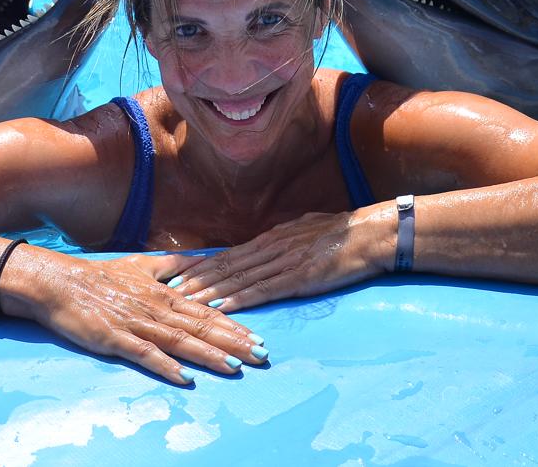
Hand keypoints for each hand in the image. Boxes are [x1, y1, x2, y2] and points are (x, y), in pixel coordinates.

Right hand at [11, 250, 267, 384]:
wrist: (61, 283)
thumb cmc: (101, 276)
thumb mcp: (141, 265)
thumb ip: (173, 266)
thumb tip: (203, 260)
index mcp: (164, 293)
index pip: (206, 312)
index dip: (234, 327)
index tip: (258, 339)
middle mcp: (156, 309)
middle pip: (200, 328)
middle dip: (232, 343)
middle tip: (260, 356)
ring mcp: (137, 324)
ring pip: (179, 341)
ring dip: (207, 355)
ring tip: (234, 367)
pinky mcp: (115, 339)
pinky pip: (145, 354)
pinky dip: (166, 365)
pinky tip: (185, 378)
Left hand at [163, 206, 393, 312]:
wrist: (369, 234)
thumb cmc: (342, 232)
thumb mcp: (305, 229)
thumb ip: (284, 240)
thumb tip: (268, 243)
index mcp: (272, 237)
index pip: (229, 253)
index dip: (201, 264)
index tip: (177, 272)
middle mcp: (272, 247)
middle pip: (226, 265)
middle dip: (196, 278)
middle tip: (168, 288)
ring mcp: (284, 262)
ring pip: (238, 278)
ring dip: (210, 290)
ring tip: (185, 299)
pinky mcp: (299, 277)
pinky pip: (263, 290)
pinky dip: (240, 299)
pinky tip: (222, 307)